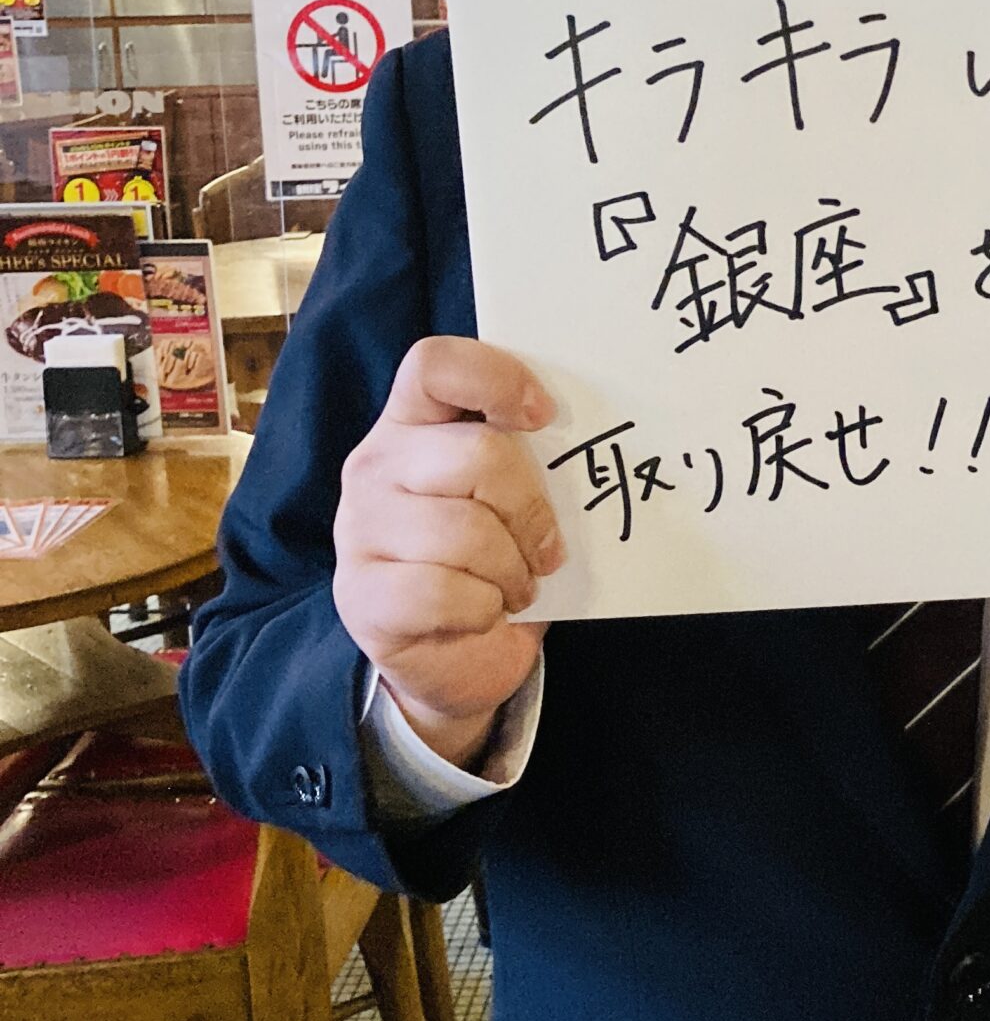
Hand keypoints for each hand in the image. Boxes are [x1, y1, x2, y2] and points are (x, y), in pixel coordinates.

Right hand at [334, 339, 562, 770]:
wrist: (453, 657)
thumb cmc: (493, 560)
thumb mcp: (511, 496)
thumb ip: (530, 458)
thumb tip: (599, 443)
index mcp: (411, 422)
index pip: (434, 364)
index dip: (496, 379)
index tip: (544, 416)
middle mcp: (375, 465)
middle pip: (476, 455)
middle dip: (531, 509)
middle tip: (546, 547)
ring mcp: (360, 529)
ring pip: (463, 531)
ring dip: (512, 568)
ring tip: (517, 584)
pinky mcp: (360, 594)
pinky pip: (442, 591)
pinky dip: (483, 607)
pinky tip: (485, 611)